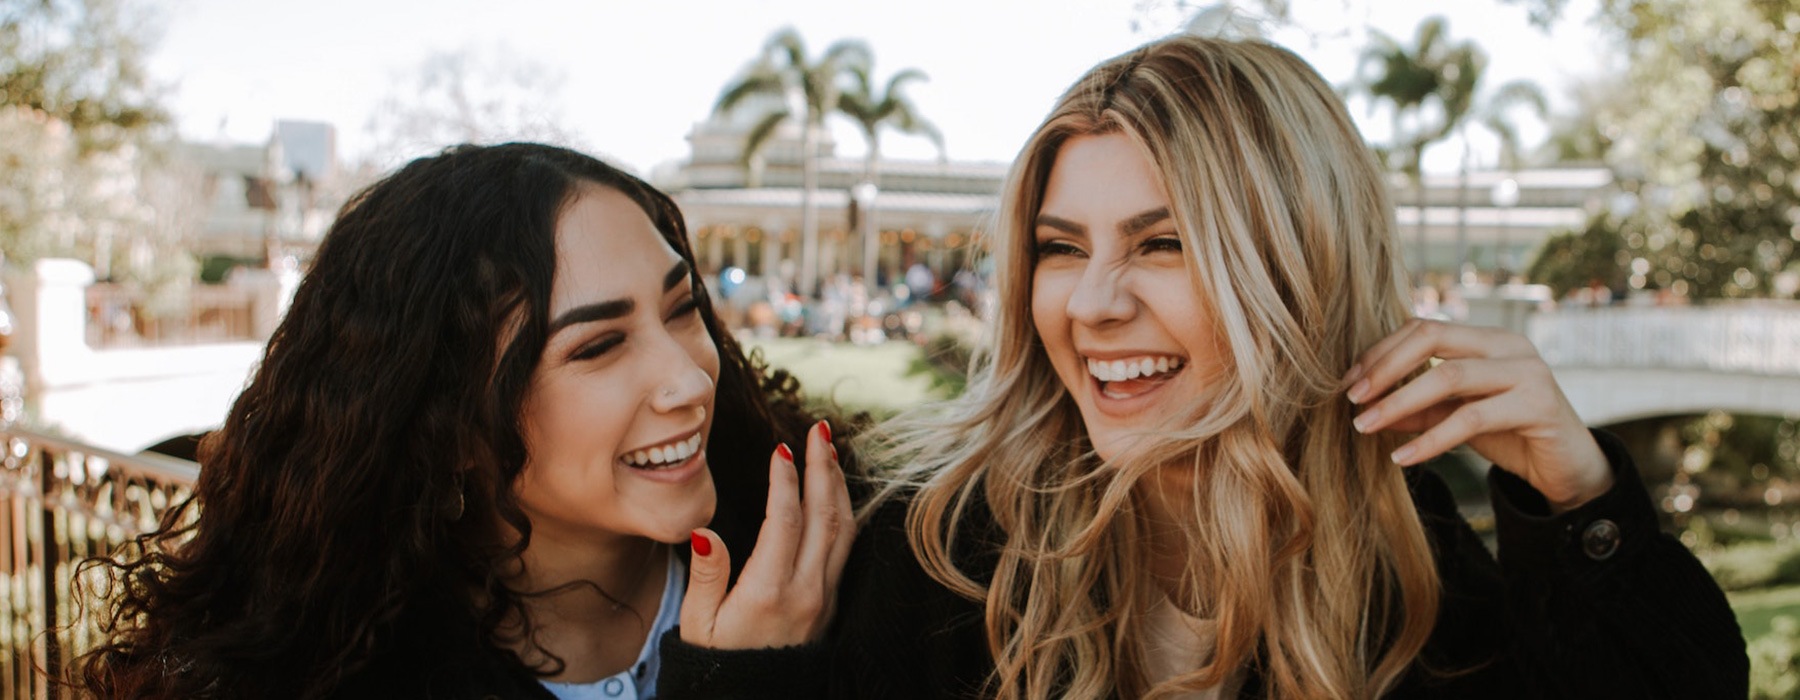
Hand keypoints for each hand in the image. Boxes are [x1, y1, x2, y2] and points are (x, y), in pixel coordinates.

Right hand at [680, 421, 854, 647]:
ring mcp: (824, 597)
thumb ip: (706, 576)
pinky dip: (844, 513)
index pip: (784, 520)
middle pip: (824, 515)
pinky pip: (846, 548)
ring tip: (829, 452)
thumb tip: (704, 531)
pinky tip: (836, 494)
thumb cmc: (718, 662)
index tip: (780, 448)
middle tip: (819, 430)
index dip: (784, 480)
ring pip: (843, 530)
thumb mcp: (698, 624)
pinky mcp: (831, 604)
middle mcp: (805, 590)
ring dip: (838, 486)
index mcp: (768, 591)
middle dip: (822, 467)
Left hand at [1345, 319, 1611, 512]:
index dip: (1381, 352)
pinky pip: (1471, 419)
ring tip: (1364, 427)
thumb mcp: (1454, 417)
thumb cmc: (1510, 434)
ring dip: (1399, 403)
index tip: (1348, 383)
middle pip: (1433, 337)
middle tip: (1351, 399)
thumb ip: (1416, 408)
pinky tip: (1402, 457)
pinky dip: (1430, 439)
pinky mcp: (1538, 405)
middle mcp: (1508, 344)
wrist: (1568, 467)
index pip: (1423, 328)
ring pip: (1448, 376)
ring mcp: (1528, 371)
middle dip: (1385, 367)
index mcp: (1486, 338)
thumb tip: (1365, 407)